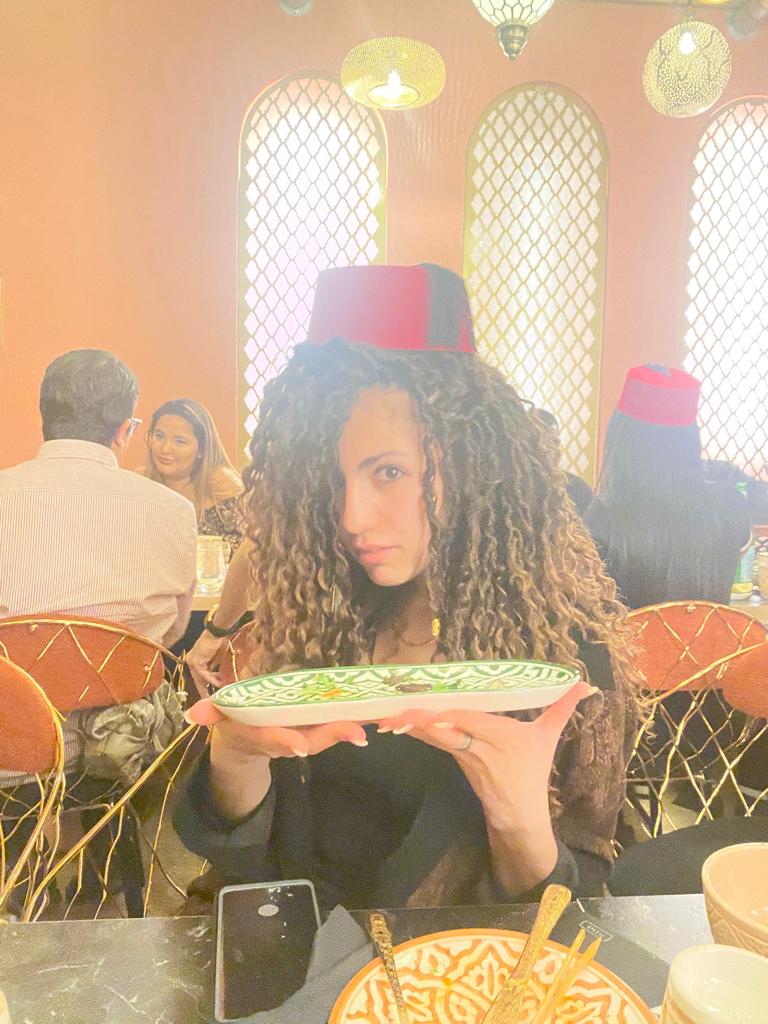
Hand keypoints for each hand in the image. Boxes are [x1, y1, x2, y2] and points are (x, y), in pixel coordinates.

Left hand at [185, 630, 230, 697]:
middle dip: (203, 689)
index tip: (210, 692)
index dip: (205, 684)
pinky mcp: (195, 661)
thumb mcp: (217, 659)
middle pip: (197, 679)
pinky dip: (211, 679)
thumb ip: (215, 669)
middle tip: (209, 698)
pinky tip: (218, 684)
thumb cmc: (220, 641)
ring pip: (200, 678)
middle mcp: (191, 660)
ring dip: (210, 685)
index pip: (199, 675)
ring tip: (218, 691)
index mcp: (196, 659)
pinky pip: (203, 674)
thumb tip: (219, 680)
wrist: (218, 632)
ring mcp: (192, 661)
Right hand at [186, 699, 370, 820]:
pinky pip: (339, 726)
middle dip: (333, 736)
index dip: (285, 741)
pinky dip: (358, 722)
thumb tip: (192, 713)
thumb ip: (210, 713)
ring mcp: (305, 736)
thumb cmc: (238, 721)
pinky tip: (380, 714)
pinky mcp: (318, 729)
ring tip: (374, 722)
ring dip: (352, 729)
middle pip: (312, 739)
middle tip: (357, 732)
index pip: (274, 738)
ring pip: (329, 734)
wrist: (247, 741)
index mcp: (264, 733)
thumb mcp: (221, 718)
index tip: (298, 746)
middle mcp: (287, 738)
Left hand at [377, 681, 597, 892]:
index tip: (432, 707)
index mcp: (500, 738)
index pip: (472, 722)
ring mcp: (462, 753)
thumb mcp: (549, 737)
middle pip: (444, 729)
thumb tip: (585, 683)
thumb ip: (562, 707)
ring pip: (433, 735)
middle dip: (418, 720)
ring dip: (409, 724)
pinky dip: (415, 729)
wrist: (517, 813)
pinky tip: (396, 720)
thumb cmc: (532, 771)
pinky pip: (432, 740)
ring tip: (385, 713)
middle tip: (394, 708)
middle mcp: (477, 745)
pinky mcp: (453, 757)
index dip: (451, 715)